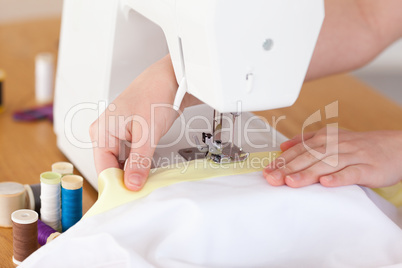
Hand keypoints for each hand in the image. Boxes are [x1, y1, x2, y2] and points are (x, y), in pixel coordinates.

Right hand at [90, 55, 199, 190]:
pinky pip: (131, 156)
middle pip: (111, 167)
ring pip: (122, 163)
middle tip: (143, 192)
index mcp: (102, 131)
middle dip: (127, 180)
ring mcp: (117, 134)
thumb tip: (132, 184)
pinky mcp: (129, 134)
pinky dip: (140, 164)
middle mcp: (105, 133)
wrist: (172, 77)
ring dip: (135, 173)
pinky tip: (150, 171)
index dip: (117, 185)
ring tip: (148, 182)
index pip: (103, 168)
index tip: (130, 198)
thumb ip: (139, 161)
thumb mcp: (148, 132)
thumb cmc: (156, 93)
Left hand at [263, 127, 401, 187]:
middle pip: (308, 157)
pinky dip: (339, 177)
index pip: (298, 150)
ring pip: (326, 165)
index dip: (282, 161)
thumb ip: (306, 141)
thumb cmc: (359, 145)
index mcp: (325, 139)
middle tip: (271, 179)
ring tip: (291, 183)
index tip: (266, 171)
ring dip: (307, 173)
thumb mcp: (332, 138)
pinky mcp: (368, 168)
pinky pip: (352, 173)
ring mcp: (352, 156)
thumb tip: (283, 146)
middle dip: (288, 168)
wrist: (395, 146)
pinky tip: (326, 183)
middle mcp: (336, 146)